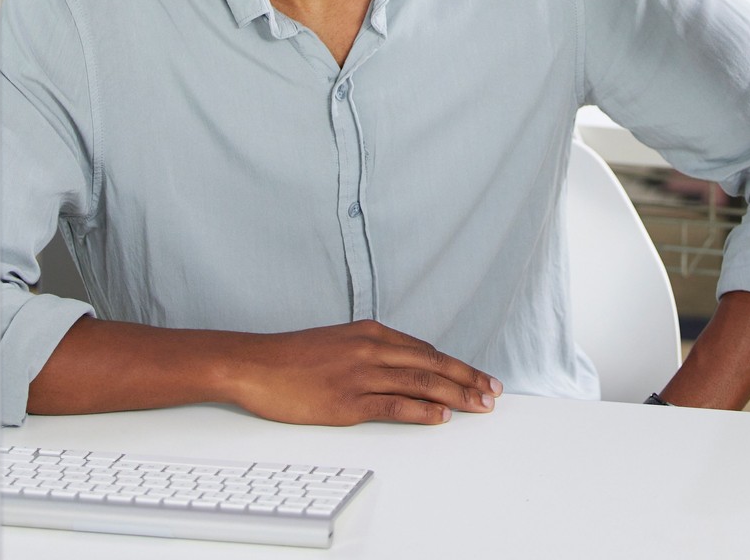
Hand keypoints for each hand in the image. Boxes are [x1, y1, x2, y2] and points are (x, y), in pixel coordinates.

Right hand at [223, 319, 500, 426]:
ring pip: (421, 383)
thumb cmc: (293, 356)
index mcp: (371, 333)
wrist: (256, 364)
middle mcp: (372, 349)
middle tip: (494, 391)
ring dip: (456, 394)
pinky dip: (422, 410)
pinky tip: (442, 416)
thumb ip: (371, 350)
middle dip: (468, 378)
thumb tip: (403, 364)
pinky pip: (394, 405)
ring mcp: (361, 374)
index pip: (426, 351)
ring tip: (480, 405)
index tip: (479, 376)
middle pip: (432, 364)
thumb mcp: (339, 341)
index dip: (457, 365)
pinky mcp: (347, 400)